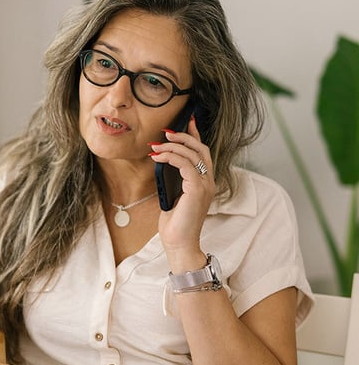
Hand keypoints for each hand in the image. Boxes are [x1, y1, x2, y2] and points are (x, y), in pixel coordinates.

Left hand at [149, 116, 214, 268]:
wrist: (179, 243)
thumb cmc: (175, 223)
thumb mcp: (173, 195)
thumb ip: (173, 179)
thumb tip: (162, 161)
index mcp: (205, 182)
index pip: (203, 152)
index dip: (195, 134)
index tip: (186, 120)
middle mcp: (209, 181)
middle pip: (200, 148)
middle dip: (183, 136)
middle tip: (165, 132)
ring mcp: (205, 185)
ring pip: (192, 154)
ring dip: (172, 146)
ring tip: (155, 145)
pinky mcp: (197, 189)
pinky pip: (185, 164)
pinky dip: (170, 157)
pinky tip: (157, 156)